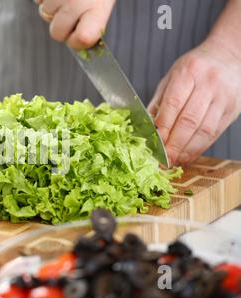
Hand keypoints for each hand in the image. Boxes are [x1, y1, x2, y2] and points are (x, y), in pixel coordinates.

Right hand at [34, 0, 114, 48]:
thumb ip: (93, 21)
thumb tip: (77, 40)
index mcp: (98, 7)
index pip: (82, 39)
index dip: (77, 41)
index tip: (80, 35)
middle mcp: (77, 0)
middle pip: (56, 33)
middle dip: (61, 25)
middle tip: (71, 11)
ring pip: (44, 14)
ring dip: (52, 6)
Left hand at [148, 39, 240, 164]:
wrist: (228, 56)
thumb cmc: (194, 68)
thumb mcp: (171, 77)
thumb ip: (159, 102)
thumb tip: (147, 129)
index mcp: (188, 72)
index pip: (173, 105)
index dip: (163, 128)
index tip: (154, 145)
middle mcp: (208, 83)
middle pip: (189, 121)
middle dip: (174, 144)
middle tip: (163, 160)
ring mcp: (224, 96)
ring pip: (204, 130)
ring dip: (187, 150)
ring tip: (174, 162)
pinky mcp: (233, 109)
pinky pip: (215, 133)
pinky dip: (200, 148)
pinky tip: (188, 156)